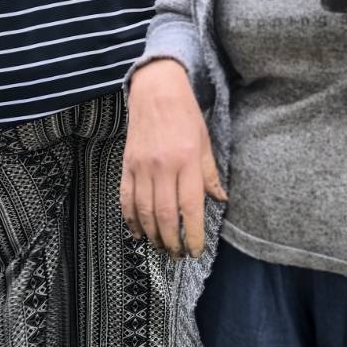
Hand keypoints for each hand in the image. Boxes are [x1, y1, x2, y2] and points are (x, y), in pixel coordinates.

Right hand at [123, 59, 225, 259]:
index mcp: (187, 161)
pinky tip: (138, 233)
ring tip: (162, 247)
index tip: (196, 251)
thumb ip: (210, 174)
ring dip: (153, 235)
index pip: (191, 207)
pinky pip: (126, 199)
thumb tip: (220, 200)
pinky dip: (131, 220)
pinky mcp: (126, 166)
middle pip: (165, 215)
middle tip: (179, 255)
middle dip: (173, 241)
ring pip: (144, 212)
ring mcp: (141, 167)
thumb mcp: (205, 142)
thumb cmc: (185, 115)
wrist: (156, 90)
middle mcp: (163, 167)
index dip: (193, 234)